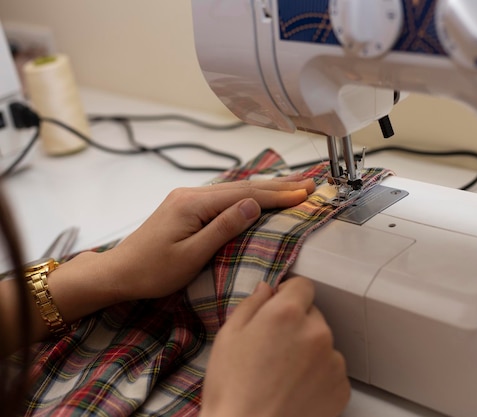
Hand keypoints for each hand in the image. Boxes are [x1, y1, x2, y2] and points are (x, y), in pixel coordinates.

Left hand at [105, 177, 315, 301]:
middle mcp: (191, 194)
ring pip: (235, 189)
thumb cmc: (152, 271)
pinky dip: (249, 195)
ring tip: (293, 186)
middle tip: (308, 184)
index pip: (245, 196)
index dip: (277, 196)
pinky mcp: (187, 206)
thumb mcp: (191, 255)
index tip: (304, 194)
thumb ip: (222, 228)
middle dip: (278, 186)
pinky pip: (225, 196)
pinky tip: (261, 195)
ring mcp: (188, 198)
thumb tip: (252, 205)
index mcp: (193, 203)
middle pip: (243, 187)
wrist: (119, 272)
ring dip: (266, 188)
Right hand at [201, 277, 350, 416]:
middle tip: (273, 349)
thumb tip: (267, 290)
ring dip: (309, 351)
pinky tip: (295, 390)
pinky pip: (331, 370)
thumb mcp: (228, 337)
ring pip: (322, 343)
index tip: (278, 306)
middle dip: (296, 325)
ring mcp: (333, 360)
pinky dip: (318, 376)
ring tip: (282, 375)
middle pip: (312, 315)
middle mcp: (317, 332)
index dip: (288, 293)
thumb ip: (251, 305)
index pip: (303, 285)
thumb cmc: (233, 390)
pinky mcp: (341, 387)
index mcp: (287, 313)